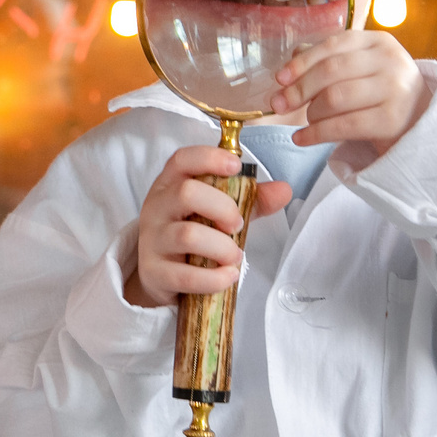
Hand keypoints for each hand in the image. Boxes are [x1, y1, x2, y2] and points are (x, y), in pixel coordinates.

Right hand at [123, 144, 293, 309]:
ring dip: (222, 247)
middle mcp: (156, 207)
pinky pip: (186, 276)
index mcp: (170, 185)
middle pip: (187, 193)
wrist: (161, 275)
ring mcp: (152, 240)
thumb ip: (250, 200)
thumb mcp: (217, 212)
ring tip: (235, 256)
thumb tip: (284, 189)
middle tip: (238, 225)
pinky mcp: (154, 272)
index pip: (182, 160)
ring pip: (188, 235)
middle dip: (223, 208)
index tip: (235, 167)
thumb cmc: (192, 233)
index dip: (209, 158)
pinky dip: (214, 278)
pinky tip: (229, 276)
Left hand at [271, 30, 428, 156]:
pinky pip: (344, 126)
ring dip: (311, 113)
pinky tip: (301, 139)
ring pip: (335, 98)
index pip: (333, 45)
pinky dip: (316, 134)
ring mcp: (395, 89)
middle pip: (331, 71)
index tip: (279, 78)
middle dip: (298, 90)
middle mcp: (390, 61)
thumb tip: (289, 65)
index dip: (302, 62)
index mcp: (379, 41)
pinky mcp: (392, 120)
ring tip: (304, 121)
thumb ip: (327, 60)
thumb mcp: (360, 67)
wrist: (420, 119)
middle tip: (278, 105)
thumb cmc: (379, 90)